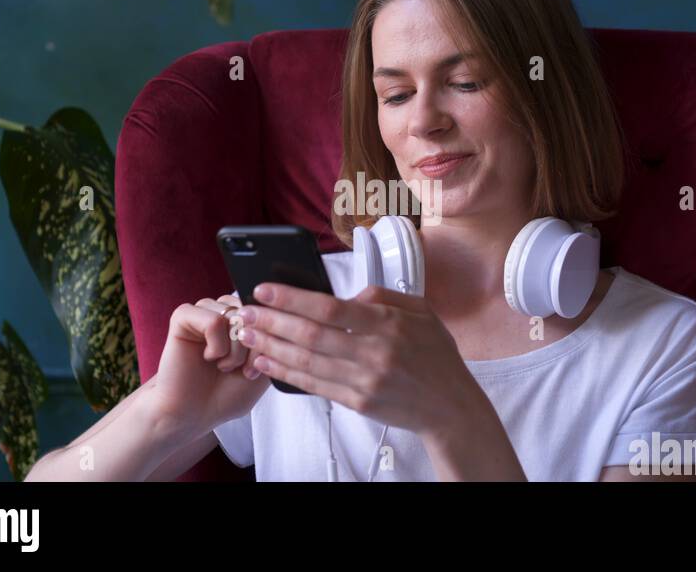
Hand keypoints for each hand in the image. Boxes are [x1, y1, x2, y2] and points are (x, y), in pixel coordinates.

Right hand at [149, 294, 269, 439]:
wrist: (195, 414)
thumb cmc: (228, 393)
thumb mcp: (265, 366)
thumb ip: (273, 338)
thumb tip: (269, 314)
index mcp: (245, 317)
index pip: (269, 311)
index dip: (270, 342)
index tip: (257, 370)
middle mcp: (225, 309)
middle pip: (254, 313)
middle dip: (254, 348)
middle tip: (242, 371)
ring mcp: (204, 310)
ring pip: (235, 316)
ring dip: (235, 350)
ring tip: (223, 366)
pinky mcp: (183, 316)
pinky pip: (213, 321)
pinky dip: (216, 346)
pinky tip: (208, 358)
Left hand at [235, 283, 486, 438]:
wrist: (450, 406)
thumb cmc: (436, 356)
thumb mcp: (421, 310)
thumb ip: (383, 296)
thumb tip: (347, 294)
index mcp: (388, 324)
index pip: (330, 308)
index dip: (292, 298)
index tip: (265, 289)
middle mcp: (374, 353)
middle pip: (311, 335)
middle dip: (272, 321)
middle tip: (245, 311)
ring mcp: (364, 380)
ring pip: (306, 362)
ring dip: (271, 346)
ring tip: (247, 334)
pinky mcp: (358, 402)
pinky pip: (314, 385)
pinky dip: (285, 373)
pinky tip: (266, 361)